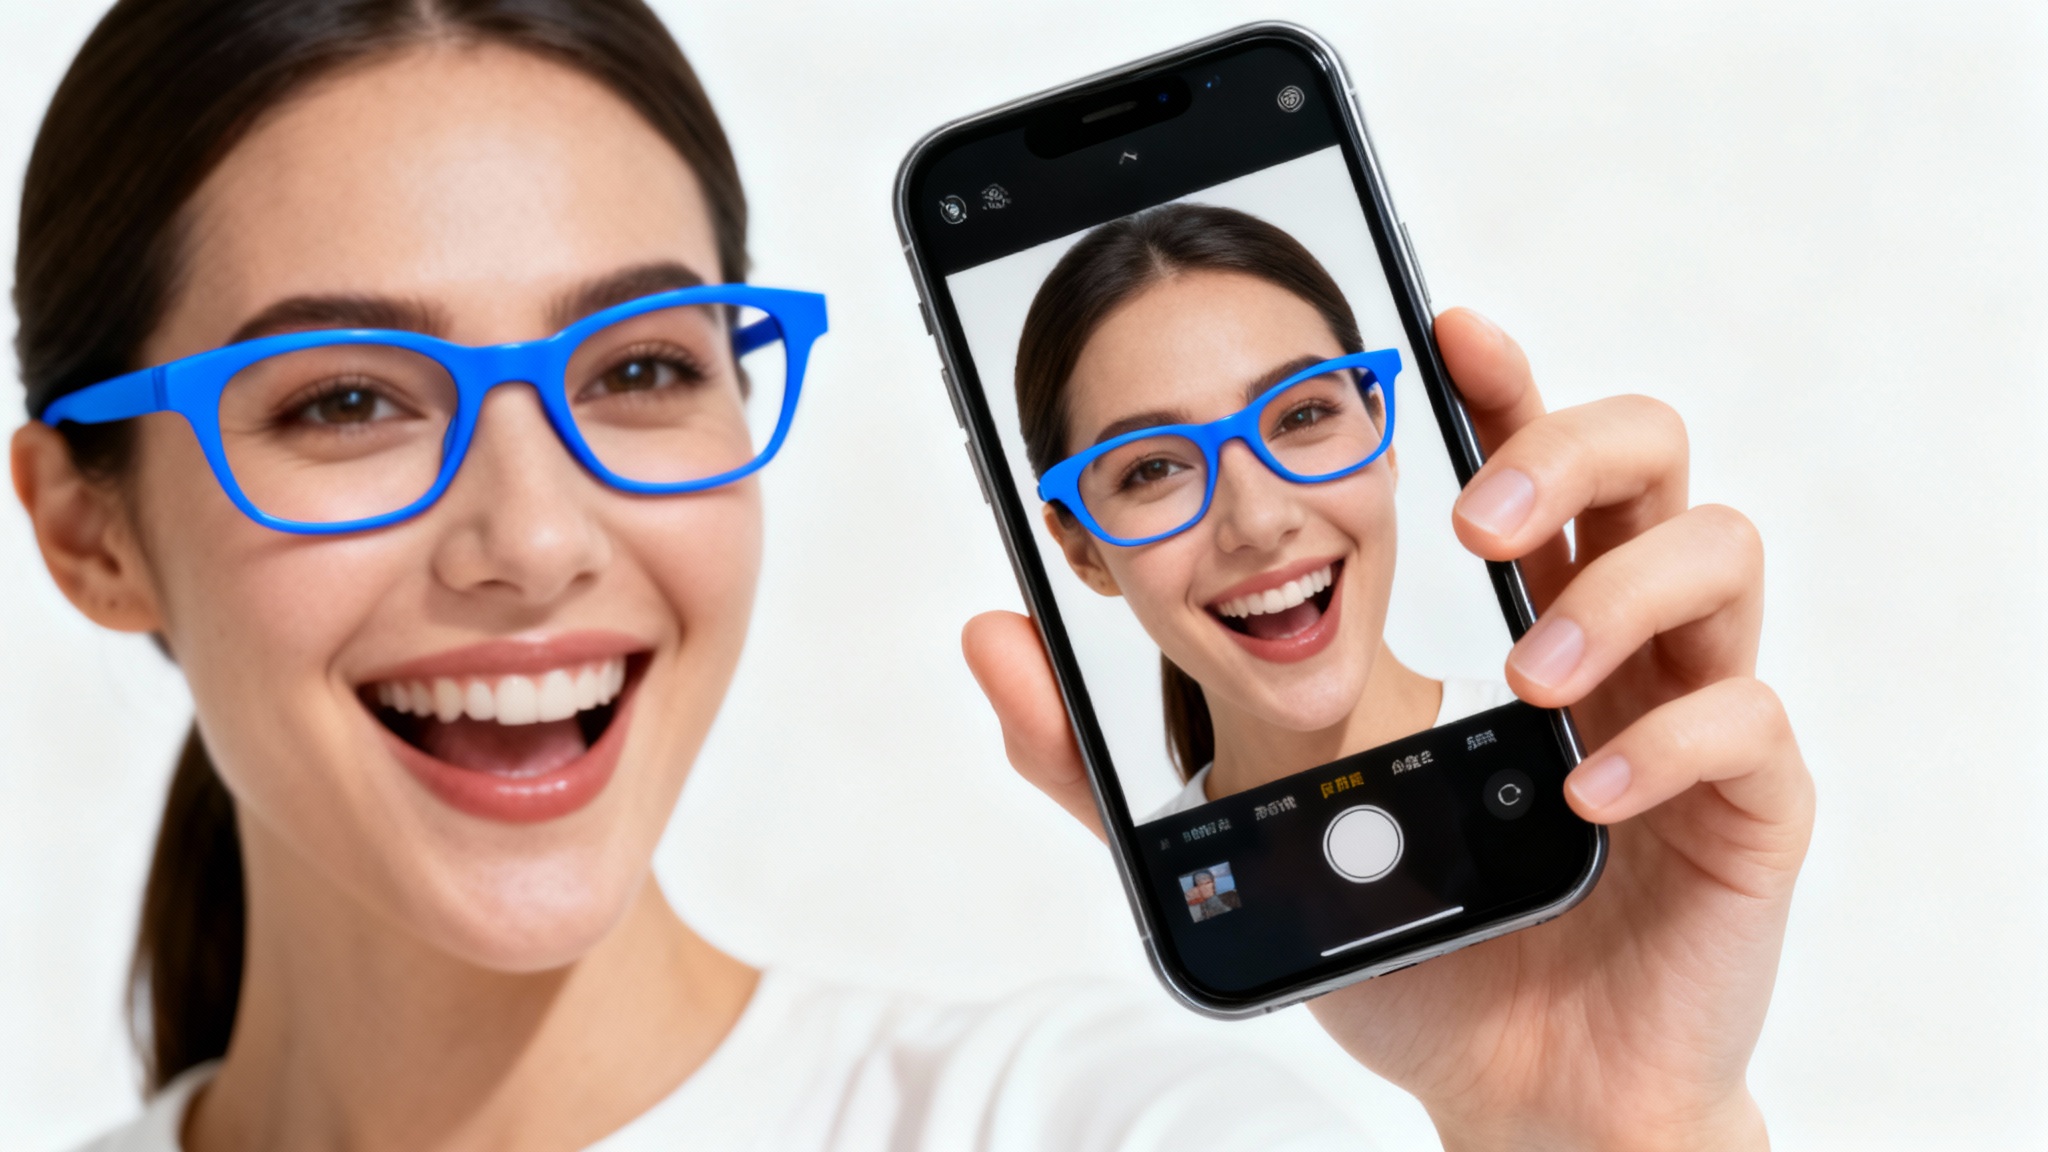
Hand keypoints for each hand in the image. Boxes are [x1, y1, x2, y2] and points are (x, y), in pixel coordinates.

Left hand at [962, 308, 1810, 1150]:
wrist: (1513, 1093)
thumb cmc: (1405, 943)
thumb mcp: (1227, 836)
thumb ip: (1104, 754)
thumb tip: (992, 635)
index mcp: (1508, 617)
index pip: (1526, 453)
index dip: (1499, 375)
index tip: (1438, 326)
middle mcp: (1611, 641)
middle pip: (1646, 453)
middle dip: (1563, 446)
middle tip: (1476, 516)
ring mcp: (1686, 713)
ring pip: (1719, 553)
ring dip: (1612, 590)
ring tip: (1519, 677)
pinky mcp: (1747, 812)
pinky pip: (1751, 723)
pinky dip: (1669, 739)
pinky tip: (1584, 794)